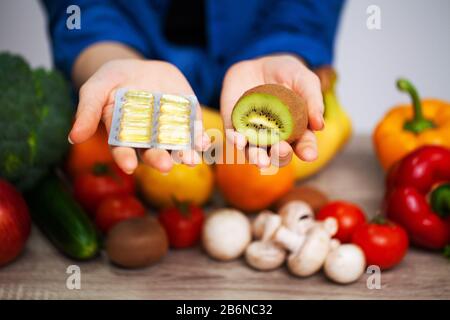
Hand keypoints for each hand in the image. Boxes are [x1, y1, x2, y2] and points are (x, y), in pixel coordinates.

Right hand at [69, 59, 209, 173]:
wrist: (141, 68)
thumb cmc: (113, 80)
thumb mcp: (96, 88)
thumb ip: (87, 111)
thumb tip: (73, 137)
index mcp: (123, 136)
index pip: (123, 151)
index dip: (125, 158)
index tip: (128, 166)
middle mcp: (147, 140)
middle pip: (153, 153)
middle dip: (159, 160)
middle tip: (164, 166)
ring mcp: (168, 132)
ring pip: (177, 148)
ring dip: (185, 154)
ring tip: (191, 160)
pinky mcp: (186, 122)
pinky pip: (194, 132)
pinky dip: (200, 138)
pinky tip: (204, 141)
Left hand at [221, 55, 323, 167]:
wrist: (257, 63)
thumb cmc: (287, 73)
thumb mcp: (305, 80)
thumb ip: (313, 100)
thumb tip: (320, 125)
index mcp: (297, 131)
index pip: (303, 145)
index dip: (307, 151)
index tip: (309, 155)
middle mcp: (274, 138)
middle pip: (278, 155)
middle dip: (280, 157)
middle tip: (282, 150)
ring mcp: (253, 134)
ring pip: (254, 153)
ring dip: (257, 158)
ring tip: (261, 160)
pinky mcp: (234, 126)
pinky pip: (233, 138)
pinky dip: (235, 141)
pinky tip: (238, 140)